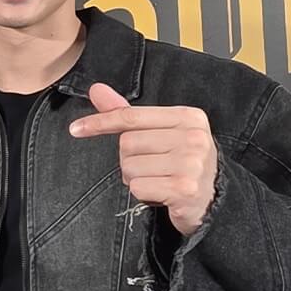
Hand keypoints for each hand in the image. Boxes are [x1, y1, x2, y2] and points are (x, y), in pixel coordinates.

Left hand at [70, 82, 216, 235]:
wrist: (214, 199)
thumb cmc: (183, 163)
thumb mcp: (162, 133)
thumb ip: (128, 114)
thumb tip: (96, 90)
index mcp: (188, 116)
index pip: (132, 116)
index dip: (101, 122)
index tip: (76, 129)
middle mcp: (192, 137)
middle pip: (127, 143)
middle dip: (129, 159)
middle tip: (153, 167)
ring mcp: (190, 163)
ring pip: (130, 167)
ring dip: (135, 178)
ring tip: (158, 180)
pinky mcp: (184, 189)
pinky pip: (138, 188)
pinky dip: (142, 194)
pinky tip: (162, 194)